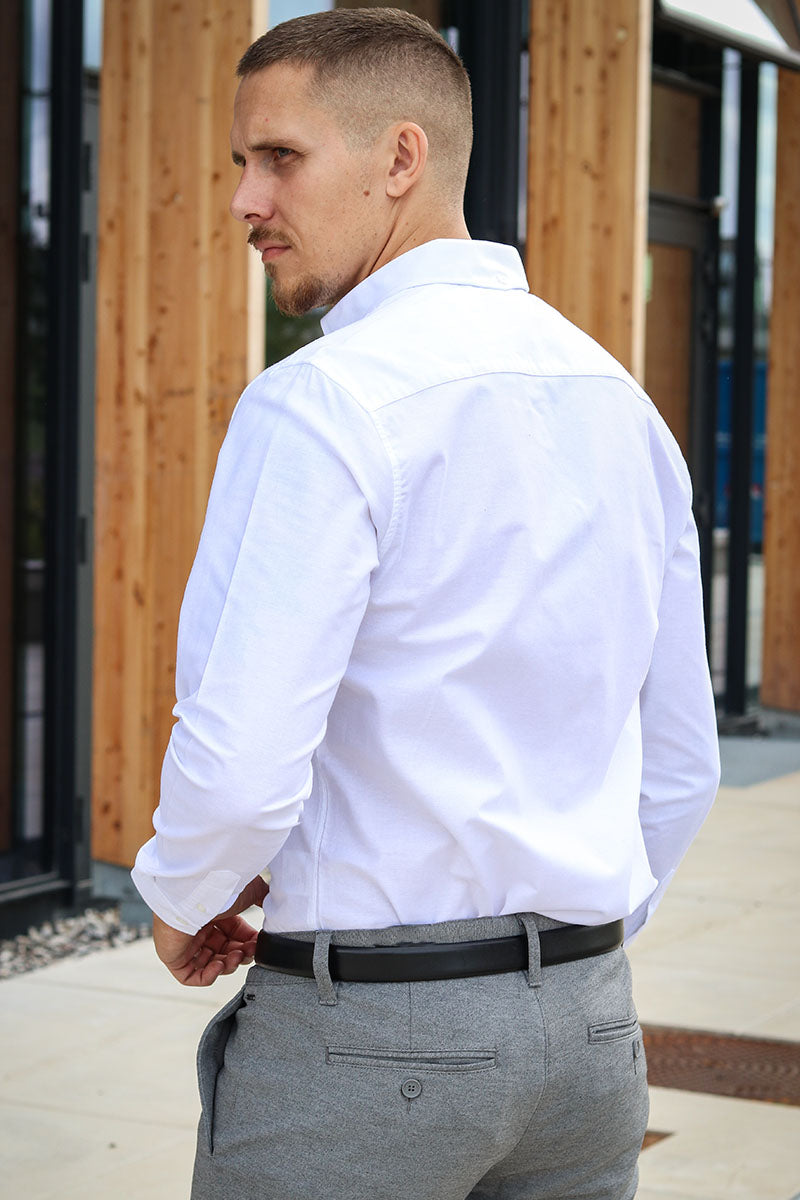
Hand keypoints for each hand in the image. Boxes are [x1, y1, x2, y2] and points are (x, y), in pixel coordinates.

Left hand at [153, 874, 268, 986]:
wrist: (199, 888)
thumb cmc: (224, 886)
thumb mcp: (253, 890)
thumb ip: (264, 899)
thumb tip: (276, 908)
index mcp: (215, 911)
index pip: (233, 934)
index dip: (248, 941)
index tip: (259, 944)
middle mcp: (199, 926)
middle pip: (223, 951)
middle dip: (240, 954)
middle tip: (250, 951)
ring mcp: (185, 942)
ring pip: (210, 964)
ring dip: (228, 965)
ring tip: (236, 957)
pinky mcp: (173, 956)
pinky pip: (191, 976)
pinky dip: (209, 976)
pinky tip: (220, 965)